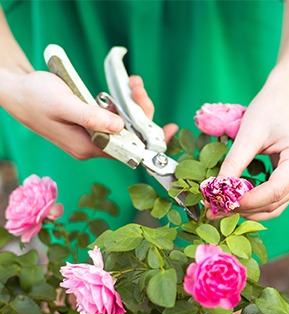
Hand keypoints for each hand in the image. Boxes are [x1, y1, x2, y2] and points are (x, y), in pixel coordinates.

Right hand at [3, 70, 176, 159]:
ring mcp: (92, 135)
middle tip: (138, 87)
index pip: (127, 151)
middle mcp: (92, 146)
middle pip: (129, 136)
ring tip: (132, 83)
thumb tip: (120, 127)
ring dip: (132, 105)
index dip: (149, 142)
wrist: (16, 91)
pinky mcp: (91, 125)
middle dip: (140, 113)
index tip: (168, 131)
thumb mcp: (63, 104)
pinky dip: (122, 104)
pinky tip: (125, 88)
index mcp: (86, 147)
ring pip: (123, 126)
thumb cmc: (35, 97)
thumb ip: (91, 117)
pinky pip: (114, 118)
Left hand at [207, 74, 288, 221]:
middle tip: (212, 210)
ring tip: (219, 209)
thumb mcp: (248, 133)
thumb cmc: (268, 110)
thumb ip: (234, 162)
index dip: (247, 201)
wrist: (284, 99)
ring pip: (274, 207)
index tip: (220, 202)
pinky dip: (253, 204)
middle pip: (274, 203)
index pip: (274, 191)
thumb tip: (216, 189)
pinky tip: (233, 202)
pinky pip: (273, 200)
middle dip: (243, 208)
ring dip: (247, 210)